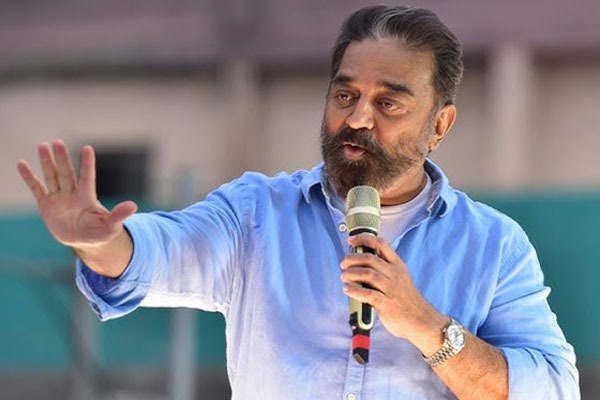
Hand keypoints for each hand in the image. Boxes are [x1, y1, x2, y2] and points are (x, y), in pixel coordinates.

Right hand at [17, 140, 136, 249]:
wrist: (85, 240)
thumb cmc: (100, 232)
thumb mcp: (111, 226)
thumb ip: (119, 215)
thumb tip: (133, 206)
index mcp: (87, 197)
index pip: (87, 177)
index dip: (87, 164)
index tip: (88, 148)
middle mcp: (72, 193)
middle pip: (67, 173)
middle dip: (62, 158)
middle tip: (58, 142)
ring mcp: (59, 197)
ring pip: (52, 176)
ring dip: (47, 162)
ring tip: (43, 145)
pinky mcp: (46, 204)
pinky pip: (36, 188)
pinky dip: (29, 177)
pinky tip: (22, 164)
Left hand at [341, 233, 447, 350]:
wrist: (421, 320)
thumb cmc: (406, 299)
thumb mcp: (399, 277)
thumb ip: (384, 268)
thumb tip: (360, 262)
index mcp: (397, 265)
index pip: (381, 244)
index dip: (364, 239)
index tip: (351, 240)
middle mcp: (394, 274)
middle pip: (370, 258)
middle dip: (352, 258)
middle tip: (343, 264)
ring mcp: (391, 289)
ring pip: (368, 274)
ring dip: (351, 273)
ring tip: (344, 276)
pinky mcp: (387, 304)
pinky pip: (368, 294)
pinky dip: (355, 290)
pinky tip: (347, 289)